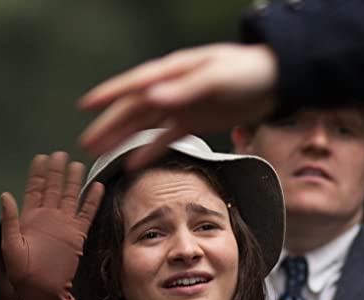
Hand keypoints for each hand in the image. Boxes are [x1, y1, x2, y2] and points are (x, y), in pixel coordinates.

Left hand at [0, 152, 103, 299]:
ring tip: (77, 165)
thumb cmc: (21, 273)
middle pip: (54, 188)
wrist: (41, 292)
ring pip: (71, 197)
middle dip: (56, 171)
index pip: (35, 189)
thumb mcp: (10, 245)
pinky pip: (86, 214)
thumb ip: (10, 220)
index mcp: (30, 219)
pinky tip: (96, 186)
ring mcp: (63, 226)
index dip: (38, 174)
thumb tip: (6, 194)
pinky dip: (92, 200)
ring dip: (74, 181)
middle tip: (60, 155)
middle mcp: (48, 218)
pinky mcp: (77, 235)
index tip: (41, 158)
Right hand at [78, 43, 277, 169]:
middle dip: (109, 125)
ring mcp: (182, 105)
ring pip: (144, 124)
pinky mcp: (194, 122)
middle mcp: (173, 88)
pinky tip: (133, 164)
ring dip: (121, 139)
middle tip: (85, 144)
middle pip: (134, 108)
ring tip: (98, 153)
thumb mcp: (216, 78)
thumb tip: (150, 96)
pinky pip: (165, 138)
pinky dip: (149, 151)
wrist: (277, 81)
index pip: (135, 84)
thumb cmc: (248, 72)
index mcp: (174, 71)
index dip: (110, 95)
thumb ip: (184, 90)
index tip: (86, 106)